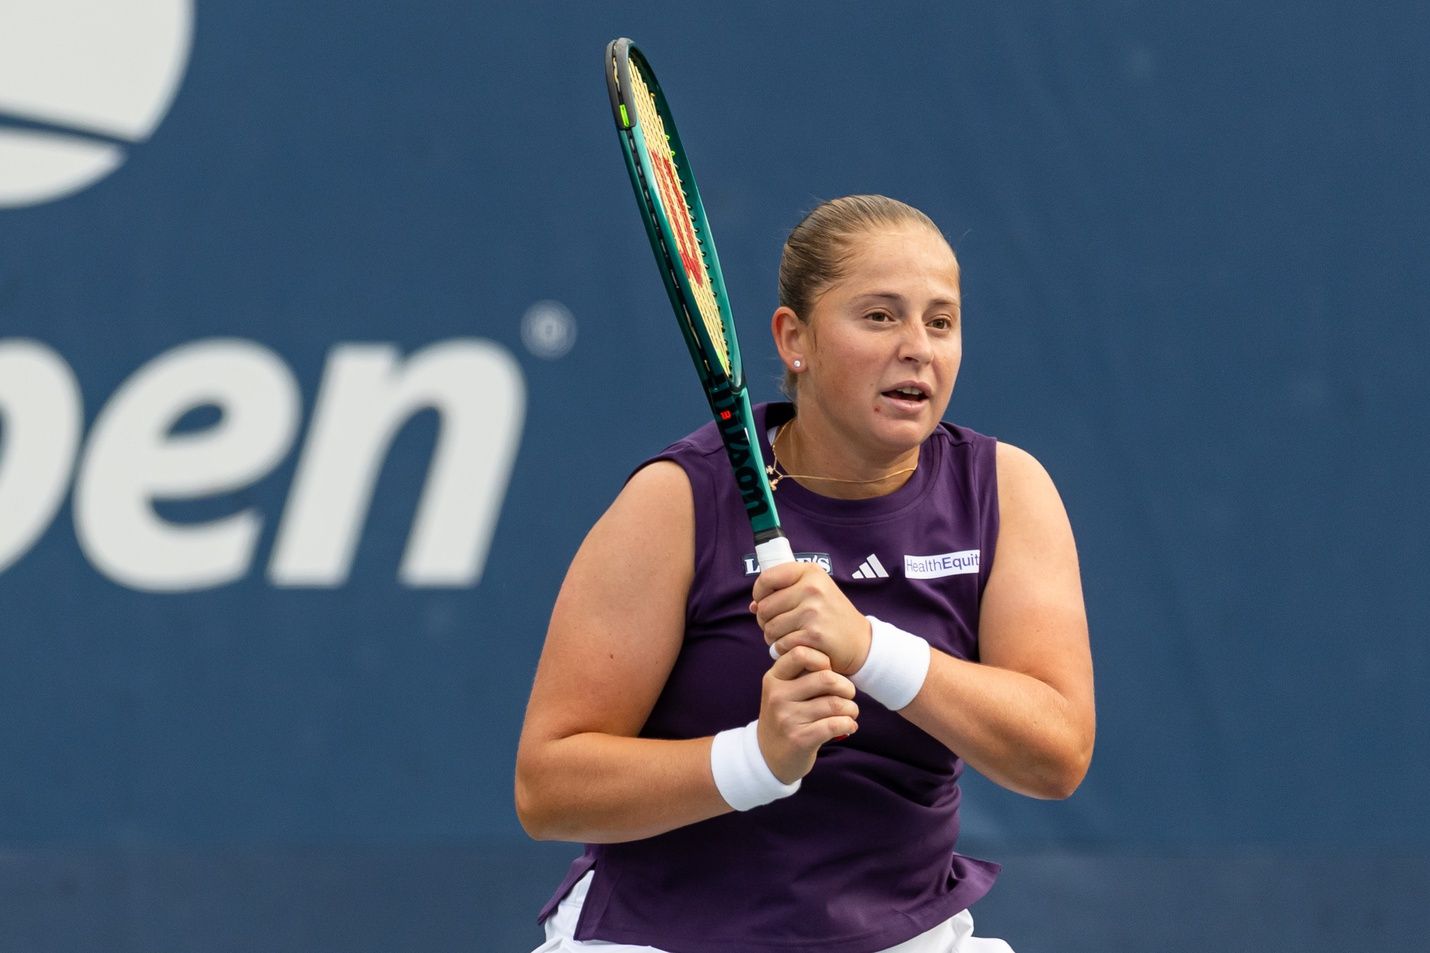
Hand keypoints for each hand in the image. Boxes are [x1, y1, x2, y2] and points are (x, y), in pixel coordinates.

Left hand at [751, 561, 872, 675]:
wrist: (862, 643)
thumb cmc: (832, 617)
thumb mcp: (815, 593)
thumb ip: (783, 593)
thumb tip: (753, 606)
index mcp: (810, 572)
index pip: (766, 578)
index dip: (759, 594)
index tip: (765, 603)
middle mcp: (813, 588)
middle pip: (764, 607)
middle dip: (765, 621)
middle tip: (779, 627)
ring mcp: (814, 611)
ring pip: (770, 628)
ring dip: (773, 638)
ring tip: (788, 637)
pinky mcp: (814, 635)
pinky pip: (781, 644)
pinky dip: (784, 650)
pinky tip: (796, 647)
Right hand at [757, 645, 858, 783]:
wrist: (768, 756)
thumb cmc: (785, 717)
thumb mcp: (782, 691)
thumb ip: (801, 673)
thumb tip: (833, 660)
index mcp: (774, 679)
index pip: (801, 653)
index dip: (823, 659)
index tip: (829, 671)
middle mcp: (777, 696)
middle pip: (826, 678)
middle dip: (846, 686)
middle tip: (848, 694)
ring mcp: (787, 718)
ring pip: (835, 704)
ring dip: (851, 708)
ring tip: (850, 712)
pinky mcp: (800, 739)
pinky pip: (835, 724)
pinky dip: (849, 724)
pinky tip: (849, 726)